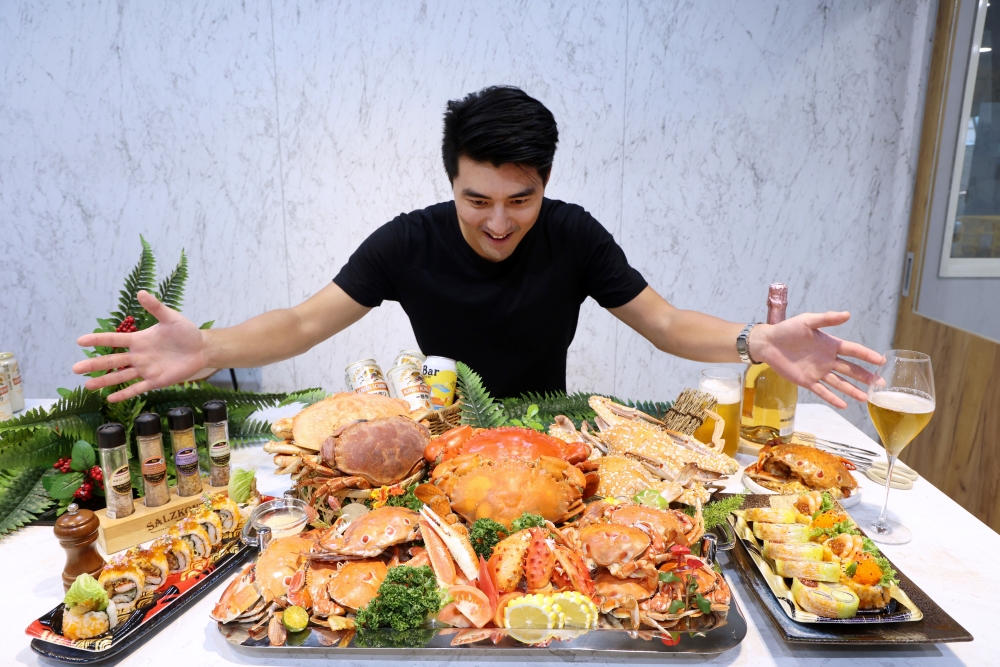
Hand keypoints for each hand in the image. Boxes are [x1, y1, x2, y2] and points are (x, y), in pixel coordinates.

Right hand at [72, 290, 208, 401]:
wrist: (202, 349)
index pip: (114, 340)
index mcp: (139, 340)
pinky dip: (124, 394)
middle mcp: (138, 355)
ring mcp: (146, 369)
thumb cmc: (186, 332)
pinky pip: (137, 388)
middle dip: (94, 365)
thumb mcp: (171, 318)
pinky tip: (110, 399)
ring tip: (88, 386)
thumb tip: (141, 292)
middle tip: (76, 368)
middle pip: (113, 361)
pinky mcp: (156, 381)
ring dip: (105, 381)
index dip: (98, 340)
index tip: (80, 341)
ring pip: (121, 376)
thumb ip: (155, 307)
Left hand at [750, 311, 882, 408]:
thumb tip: (848, 314)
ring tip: (866, 398)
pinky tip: (844, 405)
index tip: (881, 361)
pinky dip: (832, 398)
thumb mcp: (808, 321)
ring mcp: (818, 371)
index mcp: (830, 344)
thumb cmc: (787, 329)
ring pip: (840, 382)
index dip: (867, 356)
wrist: (768, 343)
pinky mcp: (807, 381)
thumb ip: (827, 319)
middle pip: (851, 369)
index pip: (853, 351)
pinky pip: (822, 391)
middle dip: (866, 376)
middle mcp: (827, 359)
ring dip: (853, 390)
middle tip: (880, 384)